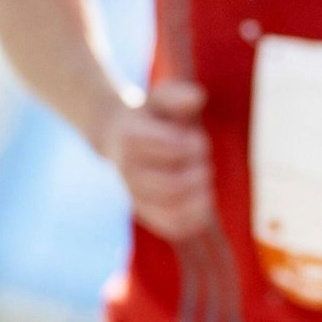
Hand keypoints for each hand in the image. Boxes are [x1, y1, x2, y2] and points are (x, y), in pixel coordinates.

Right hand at [100, 80, 216, 239]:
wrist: (116, 137)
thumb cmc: (149, 115)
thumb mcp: (159, 97)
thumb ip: (178, 95)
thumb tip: (198, 98)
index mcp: (132, 137)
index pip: (172, 148)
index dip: (194, 145)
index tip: (197, 138)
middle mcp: (129, 170)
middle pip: (173, 184)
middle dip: (199, 172)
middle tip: (204, 161)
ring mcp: (134, 194)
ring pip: (171, 207)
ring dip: (200, 195)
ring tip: (205, 181)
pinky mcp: (144, 211)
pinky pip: (170, 226)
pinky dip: (193, 219)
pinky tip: (205, 205)